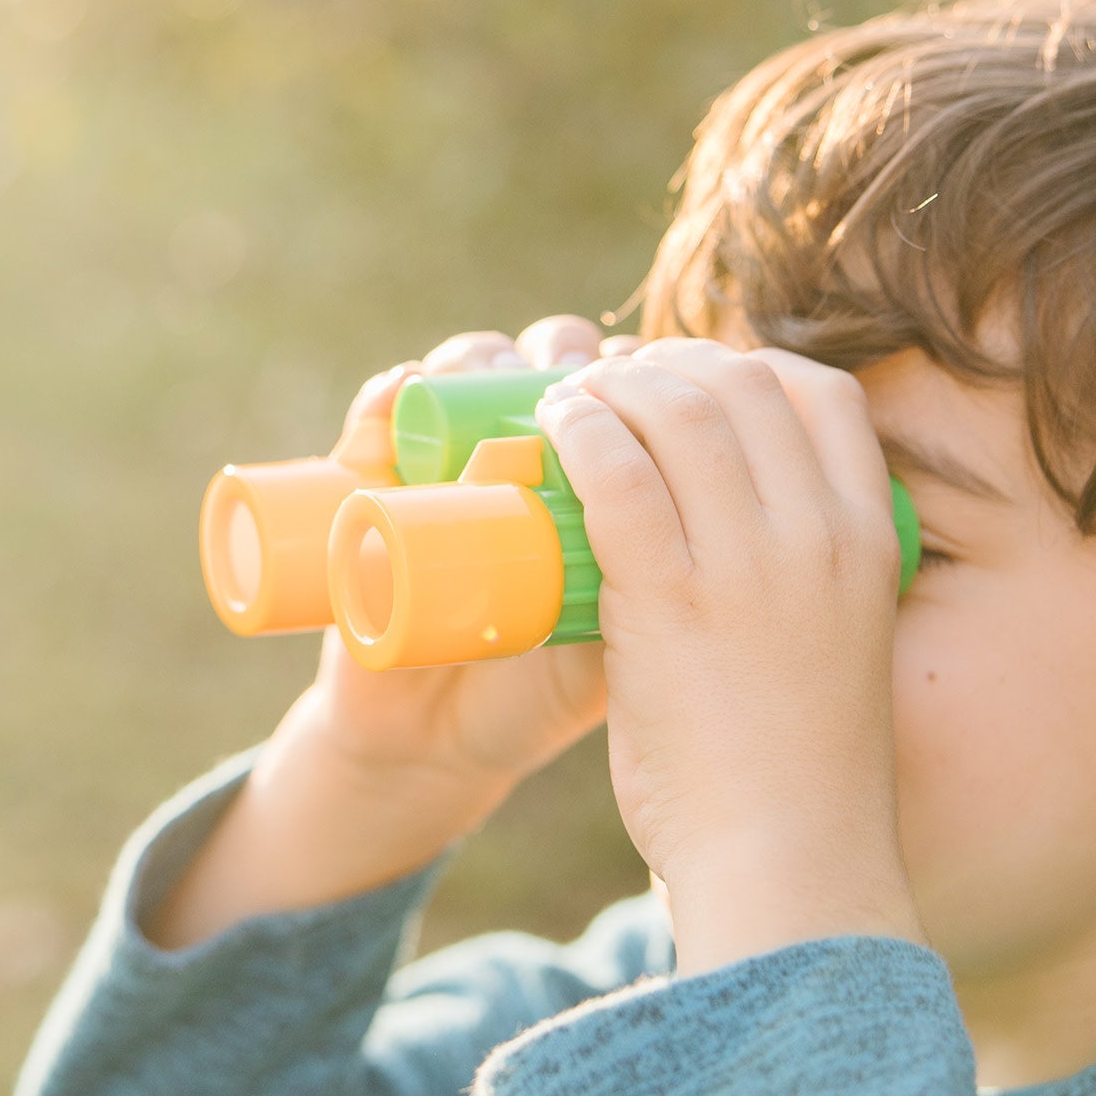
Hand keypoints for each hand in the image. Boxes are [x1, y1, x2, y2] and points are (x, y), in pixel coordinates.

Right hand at [273, 314, 629, 812]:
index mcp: (587, 484)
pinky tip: (400, 394)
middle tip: (571, 378)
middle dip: (556, 351)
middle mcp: (514, 454)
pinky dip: (385, 396)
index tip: (650, 381)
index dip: (635, 370)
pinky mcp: (369, 486)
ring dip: (475, 358)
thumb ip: (669, 590)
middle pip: (539, 361)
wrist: (436, 743)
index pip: (617, 390)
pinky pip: (376, 421)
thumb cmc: (536, 693)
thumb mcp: (617, 643)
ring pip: (461, 373)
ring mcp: (441, 463)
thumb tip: (726, 542)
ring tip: (489, 382)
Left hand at [532, 338, 925, 975]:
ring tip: (569, 402)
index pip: (822, 396)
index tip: (689, 385)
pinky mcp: (672, 601)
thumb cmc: (799, 778)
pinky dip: (578, 433)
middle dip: (667, 366)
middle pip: (742, 383)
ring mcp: (748, 564)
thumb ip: (802, 593)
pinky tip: (552, 430)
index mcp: (869, 541)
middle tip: (610, 388)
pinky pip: (617, 474)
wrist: (788, 859)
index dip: (744, 367)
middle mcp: (819, 535)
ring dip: (611, 387)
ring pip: (677, 411)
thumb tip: (737, 556)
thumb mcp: (836, 654)